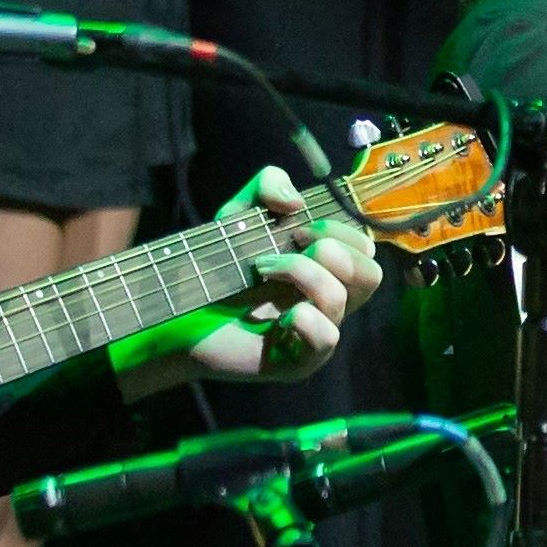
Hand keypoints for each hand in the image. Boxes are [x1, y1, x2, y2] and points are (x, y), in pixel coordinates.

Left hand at [169, 169, 379, 384]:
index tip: (297, 228)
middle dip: (331, 248)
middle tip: (291, 245)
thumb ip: (269, 184)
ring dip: (301, 272)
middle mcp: (327, 303)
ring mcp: (316, 334)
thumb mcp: (239, 213)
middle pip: (371, 274)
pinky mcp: (299, 362)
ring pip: (342, 297)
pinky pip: (326, 337)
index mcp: (326, 271)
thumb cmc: (212, 267)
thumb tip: (296, 202)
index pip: (365, 250)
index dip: (340, 230)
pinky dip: (304, 317)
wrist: (176, 311)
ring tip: (262, 269)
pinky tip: (275, 316)